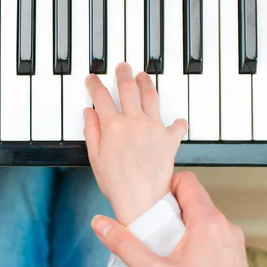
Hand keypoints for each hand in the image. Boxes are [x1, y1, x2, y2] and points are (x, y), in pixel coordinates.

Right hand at [84, 62, 186, 224]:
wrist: (142, 198)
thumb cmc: (117, 183)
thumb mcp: (95, 157)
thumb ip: (92, 131)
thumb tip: (89, 113)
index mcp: (113, 125)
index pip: (101, 97)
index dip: (95, 85)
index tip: (92, 79)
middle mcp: (134, 121)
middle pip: (128, 89)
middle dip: (123, 74)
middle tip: (121, 67)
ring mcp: (154, 128)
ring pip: (151, 97)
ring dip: (146, 83)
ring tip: (144, 76)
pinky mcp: (170, 139)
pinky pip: (177, 124)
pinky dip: (177, 121)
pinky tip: (177, 118)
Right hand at [92, 172, 266, 266]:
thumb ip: (124, 246)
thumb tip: (100, 223)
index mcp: (209, 223)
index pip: (186, 181)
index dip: (163, 184)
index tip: (145, 201)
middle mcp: (225, 228)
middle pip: (191, 199)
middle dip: (166, 208)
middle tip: (146, 227)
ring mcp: (232, 244)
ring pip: (199, 218)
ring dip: (177, 226)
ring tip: (159, 249)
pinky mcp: (233, 260)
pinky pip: (208, 236)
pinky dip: (190, 240)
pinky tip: (176, 264)